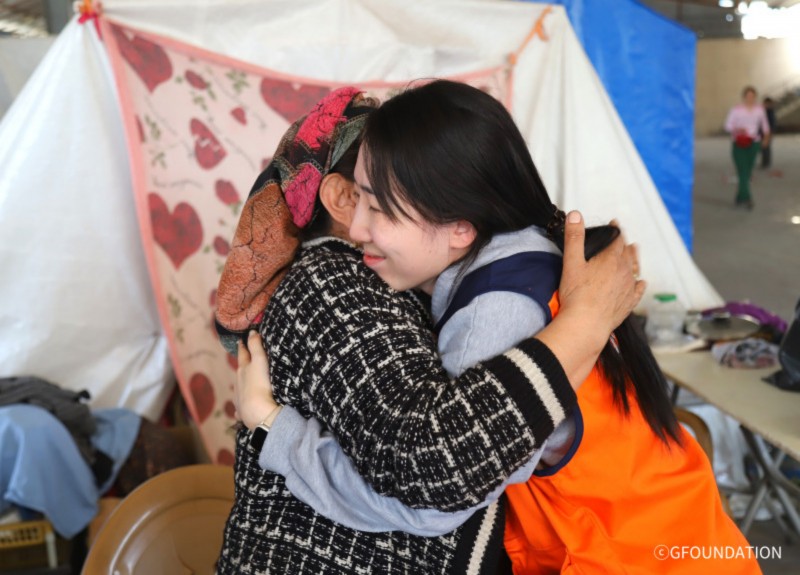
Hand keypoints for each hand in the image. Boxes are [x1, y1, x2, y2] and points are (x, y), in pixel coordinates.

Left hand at [235, 330, 280, 429]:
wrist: (257, 411)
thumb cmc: (260, 384)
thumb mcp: (260, 361)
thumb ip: (256, 346)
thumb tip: (251, 332)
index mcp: (243, 369)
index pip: (243, 355)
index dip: (243, 347)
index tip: (240, 341)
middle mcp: (238, 383)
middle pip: (240, 371)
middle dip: (242, 365)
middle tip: (243, 360)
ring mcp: (239, 398)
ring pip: (238, 389)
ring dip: (241, 385)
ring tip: (244, 383)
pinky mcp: (242, 411)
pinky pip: (240, 408)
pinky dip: (240, 407)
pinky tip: (240, 410)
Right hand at [558, 211, 644, 334]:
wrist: (586, 324)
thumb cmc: (577, 295)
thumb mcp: (571, 262)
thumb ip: (574, 237)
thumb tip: (576, 215)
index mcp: (611, 259)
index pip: (617, 238)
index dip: (615, 230)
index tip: (614, 224)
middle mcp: (624, 271)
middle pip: (628, 252)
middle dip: (624, 243)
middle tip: (621, 238)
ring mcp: (628, 288)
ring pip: (635, 268)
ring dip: (634, 259)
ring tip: (634, 252)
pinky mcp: (628, 303)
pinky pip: (638, 290)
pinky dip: (639, 284)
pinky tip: (641, 283)